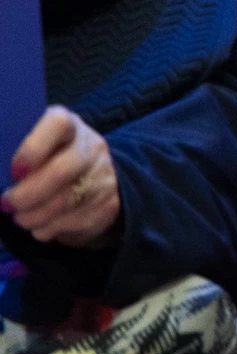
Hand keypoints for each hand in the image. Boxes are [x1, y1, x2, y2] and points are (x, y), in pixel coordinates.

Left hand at [3, 107, 119, 247]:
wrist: (97, 178)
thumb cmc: (51, 160)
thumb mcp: (38, 147)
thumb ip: (17, 155)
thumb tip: (0, 180)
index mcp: (70, 127)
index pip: (58, 124)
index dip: (33, 148)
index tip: (14, 172)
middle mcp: (92, 148)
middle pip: (62, 170)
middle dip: (28, 194)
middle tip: (8, 204)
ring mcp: (104, 176)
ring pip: (66, 202)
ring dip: (34, 216)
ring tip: (21, 218)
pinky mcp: (109, 204)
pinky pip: (75, 222)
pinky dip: (50, 229)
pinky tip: (41, 226)